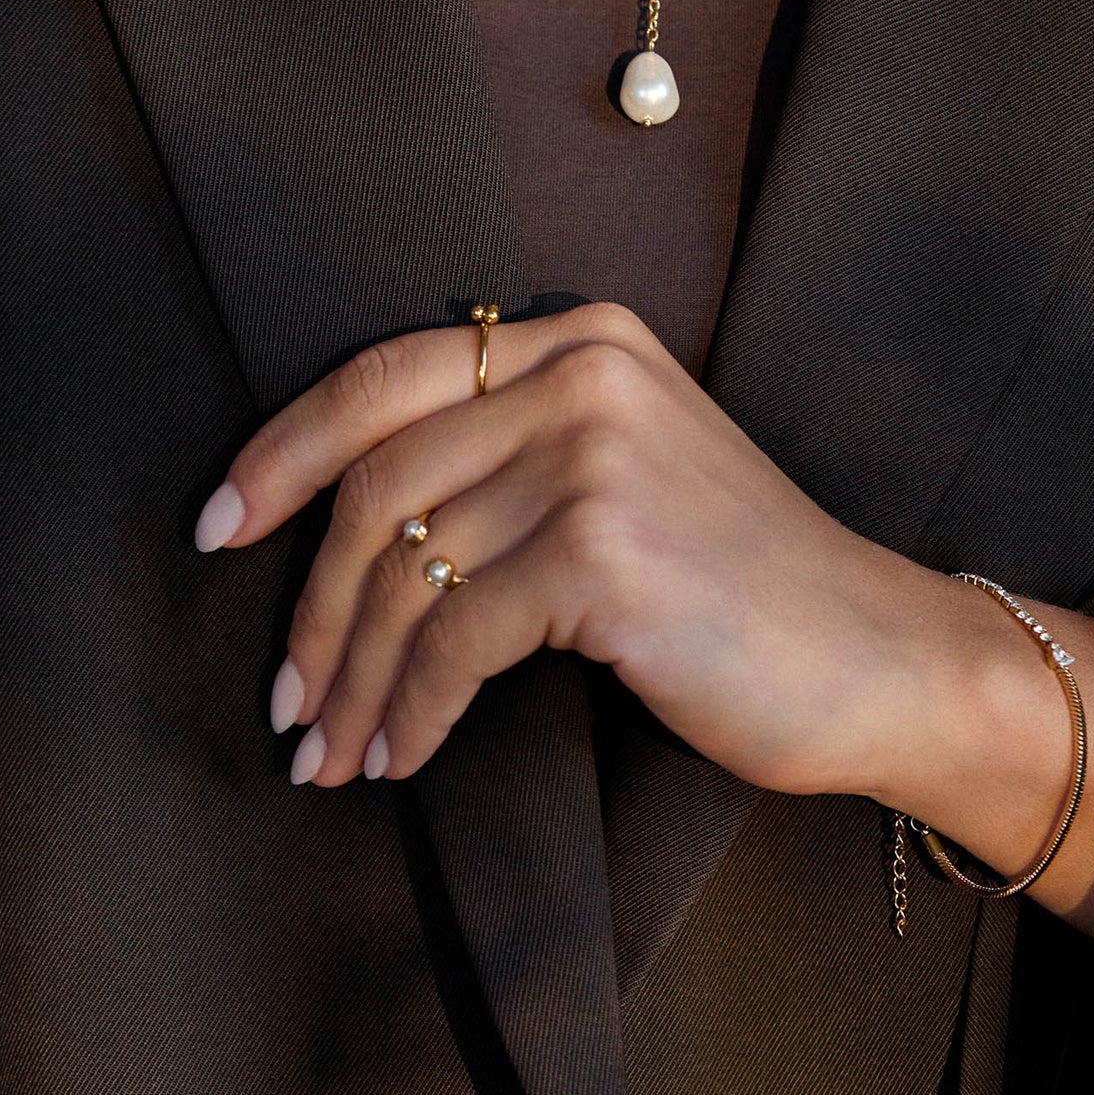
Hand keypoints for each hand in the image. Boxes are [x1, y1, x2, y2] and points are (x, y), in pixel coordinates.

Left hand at [199, 303, 960, 792]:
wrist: (872, 653)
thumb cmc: (738, 583)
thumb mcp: (624, 471)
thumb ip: (508, 455)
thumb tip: (343, 529)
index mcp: (579, 338)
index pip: (384, 376)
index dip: (284, 452)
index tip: (221, 526)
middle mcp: (584, 373)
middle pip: (377, 481)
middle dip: (311, 605)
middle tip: (286, 695)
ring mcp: (596, 455)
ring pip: (407, 569)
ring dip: (352, 677)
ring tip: (329, 748)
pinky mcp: (605, 551)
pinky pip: (456, 638)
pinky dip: (411, 709)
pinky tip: (400, 756)